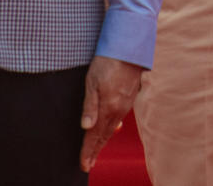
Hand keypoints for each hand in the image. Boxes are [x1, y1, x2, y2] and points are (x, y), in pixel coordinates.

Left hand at [79, 56, 143, 171]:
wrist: (129, 48)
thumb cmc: (107, 62)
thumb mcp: (92, 82)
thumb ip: (90, 106)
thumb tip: (86, 127)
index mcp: (108, 107)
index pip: (95, 135)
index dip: (89, 150)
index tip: (84, 164)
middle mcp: (118, 109)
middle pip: (104, 135)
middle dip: (95, 150)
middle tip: (88, 163)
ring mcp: (125, 104)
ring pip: (112, 127)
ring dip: (103, 140)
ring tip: (96, 150)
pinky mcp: (129, 97)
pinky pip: (118, 118)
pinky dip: (111, 127)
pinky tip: (111, 129)